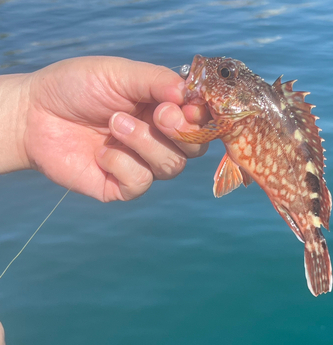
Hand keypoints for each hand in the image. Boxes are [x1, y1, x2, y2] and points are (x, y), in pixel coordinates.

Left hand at [15, 56, 207, 200]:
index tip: (185, 106)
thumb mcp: (119, 73)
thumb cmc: (76, 88)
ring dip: (144, 142)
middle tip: (157, 115)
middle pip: (194, 148)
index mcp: (163, 109)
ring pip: (171, 166)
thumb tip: (189, 96)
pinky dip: (122, 164)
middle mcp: (158, 138)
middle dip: (180, 132)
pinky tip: (101, 153)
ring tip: (114, 123)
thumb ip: (157, 80)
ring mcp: (142, 164)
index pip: (200, 120)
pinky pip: (141, 182)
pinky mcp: (123, 186)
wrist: (36, 115)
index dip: (201, 117)